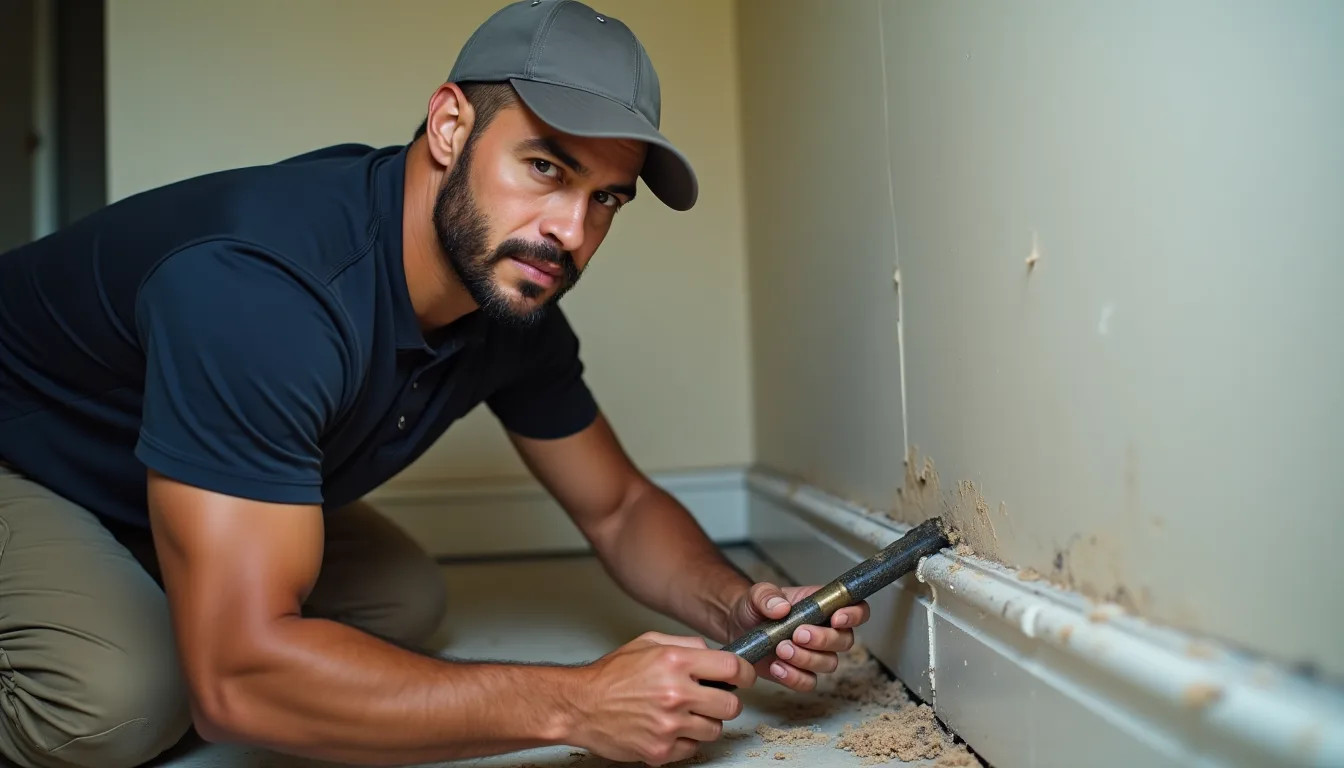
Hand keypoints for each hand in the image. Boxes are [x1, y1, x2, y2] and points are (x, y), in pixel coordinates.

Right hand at [571, 631, 755, 765]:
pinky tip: (668, 728)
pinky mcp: (660, 751)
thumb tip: (712, 652)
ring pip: (715, 730)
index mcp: (675, 662)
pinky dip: (685, 740)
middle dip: (726, 701)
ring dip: (705, 722)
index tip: (744, 677)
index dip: (745, 673)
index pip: (732, 668)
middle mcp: (675, 694)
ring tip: (684, 714)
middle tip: (712, 698)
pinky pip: (692, 748)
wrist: (580, 706)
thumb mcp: (647, 643)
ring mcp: (669, 726)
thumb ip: (684, 645)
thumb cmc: (610, 676)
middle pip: (731, 705)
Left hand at [725, 582, 870, 692]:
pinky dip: (794, 677)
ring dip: (806, 658)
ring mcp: (814, 654)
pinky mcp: (800, 673)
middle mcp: (824, 630)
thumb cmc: (754, 607)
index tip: (837, 619)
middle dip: (824, 639)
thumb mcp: (757, 594)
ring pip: (829, 664)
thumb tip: (781, 607)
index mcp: (822, 606)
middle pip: (845, 640)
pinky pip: (808, 682)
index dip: (854, 615)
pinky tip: (777, 666)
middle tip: (798, 634)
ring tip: (781, 649)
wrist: (737, 628)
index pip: (856, 609)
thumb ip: (767, 595)